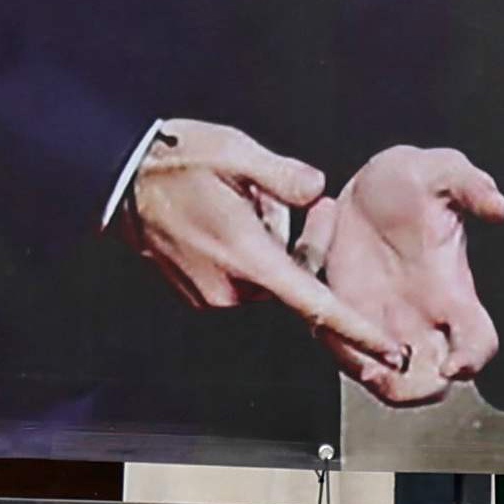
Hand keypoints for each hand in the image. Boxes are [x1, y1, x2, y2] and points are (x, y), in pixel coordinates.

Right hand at [116, 128, 370, 350]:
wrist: (117, 176)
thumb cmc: (173, 162)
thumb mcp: (237, 152)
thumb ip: (286, 177)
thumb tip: (316, 190)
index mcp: (248, 259)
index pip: (315, 305)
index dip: (356, 330)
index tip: (387, 350)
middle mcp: (230, 287)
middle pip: (290, 279)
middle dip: (291, 243)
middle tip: (262, 195)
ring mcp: (210, 294)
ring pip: (264, 275)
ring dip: (264, 244)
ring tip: (233, 200)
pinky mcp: (196, 292)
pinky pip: (239, 276)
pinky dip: (242, 251)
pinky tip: (220, 217)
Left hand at [313, 148, 503, 408]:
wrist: (370, 185)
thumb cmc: (415, 180)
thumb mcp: (443, 170)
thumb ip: (470, 185)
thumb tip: (498, 205)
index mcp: (452, 292)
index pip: (478, 341)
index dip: (472, 359)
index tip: (454, 364)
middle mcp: (423, 317)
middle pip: (429, 380)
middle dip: (411, 388)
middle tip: (387, 369)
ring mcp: (386, 320)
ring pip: (384, 375)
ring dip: (367, 372)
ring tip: (355, 354)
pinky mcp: (349, 314)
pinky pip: (344, 350)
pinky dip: (337, 348)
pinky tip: (324, 323)